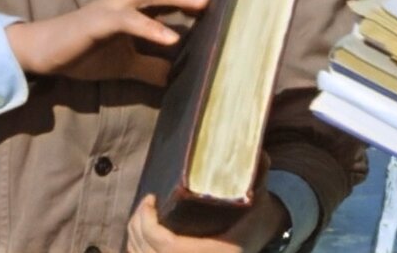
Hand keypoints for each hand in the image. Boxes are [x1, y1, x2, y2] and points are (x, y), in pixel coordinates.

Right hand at [6, 0, 208, 84]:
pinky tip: (172, 38)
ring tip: (204, 6)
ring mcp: (113, 7)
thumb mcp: (126, 64)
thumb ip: (151, 67)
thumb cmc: (85, 52)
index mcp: (135, 8)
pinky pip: (129, 21)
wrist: (44, 53)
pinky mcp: (99, 21)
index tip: (224, 5)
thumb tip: (178, 78)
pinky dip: (152, 28)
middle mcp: (126, 1)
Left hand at [127, 163, 287, 251]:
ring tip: (142, 214)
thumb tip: (261, 154)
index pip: (165, 244)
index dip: (148, 223)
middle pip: (146, 251)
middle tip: (145, 203)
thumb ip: (258, 179)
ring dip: (135, 236)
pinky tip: (142, 233)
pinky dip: (137, 248)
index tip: (151, 198)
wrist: (255, 241)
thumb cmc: (253, 224)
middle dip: (138, 224)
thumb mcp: (258, 203)